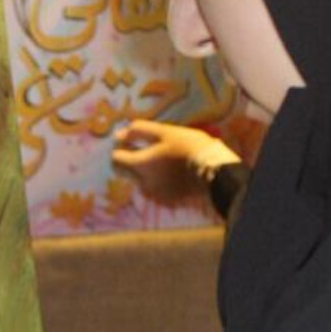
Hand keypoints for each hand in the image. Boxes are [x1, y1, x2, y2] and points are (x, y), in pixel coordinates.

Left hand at [112, 119, 241, 203]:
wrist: (215, 172)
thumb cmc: (189, 147)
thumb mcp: (165, 132)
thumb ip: (139, 131)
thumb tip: (119, 134)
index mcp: (140, 165)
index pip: (116, 158)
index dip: (120, 146)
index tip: (130, 139)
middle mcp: (142, 184)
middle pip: (123, 171)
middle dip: (127, 159)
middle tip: (141, 147)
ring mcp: (155, 194)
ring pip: (137, 180)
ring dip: (141, 169)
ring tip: (159, 158)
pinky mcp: (166, 201)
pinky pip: (152, 188)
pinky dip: (155, 179)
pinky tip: (169, 170)